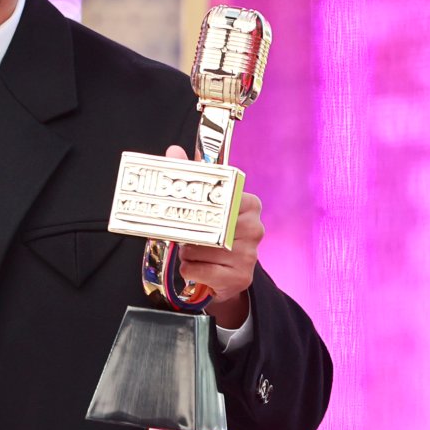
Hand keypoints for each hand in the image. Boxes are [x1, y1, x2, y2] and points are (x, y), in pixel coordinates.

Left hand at [165, 144, 263, 329]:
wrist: (226, 276)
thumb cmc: (214, 234)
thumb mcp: (205, 204)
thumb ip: (190, 175)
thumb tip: (173, 150)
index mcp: (250, 205)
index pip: (222, 198)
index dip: (202, 207)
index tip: (197, 212)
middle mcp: (255, 229)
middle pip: (209, 225)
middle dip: (191, 232)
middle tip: (189, 235)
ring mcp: (250, 256)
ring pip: (201, 249)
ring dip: (188, 252)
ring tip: (194, 252)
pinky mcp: (240, 278)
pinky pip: (198, 270)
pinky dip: (189, 269)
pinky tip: (196, 268)